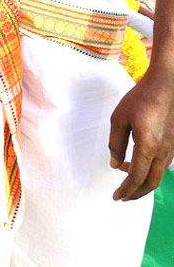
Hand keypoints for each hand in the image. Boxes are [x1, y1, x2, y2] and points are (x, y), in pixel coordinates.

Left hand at [108, 67, 173, 199]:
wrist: (166, 86)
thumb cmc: (140, 99)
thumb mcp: (119, 119)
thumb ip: (116, 143)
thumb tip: (115, 164)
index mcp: (148, 147)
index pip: (136, 177)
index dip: (126, 190)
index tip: (116, 197)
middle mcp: (163, 152)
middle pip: (150, 182)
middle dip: (136, 193)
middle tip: (122, 197)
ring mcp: (171, 149)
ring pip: (158, 175)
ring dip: (142, 182)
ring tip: (125, 179)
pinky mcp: (173, 144)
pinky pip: (162, 166)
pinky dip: (149, 171)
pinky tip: (136, 163)